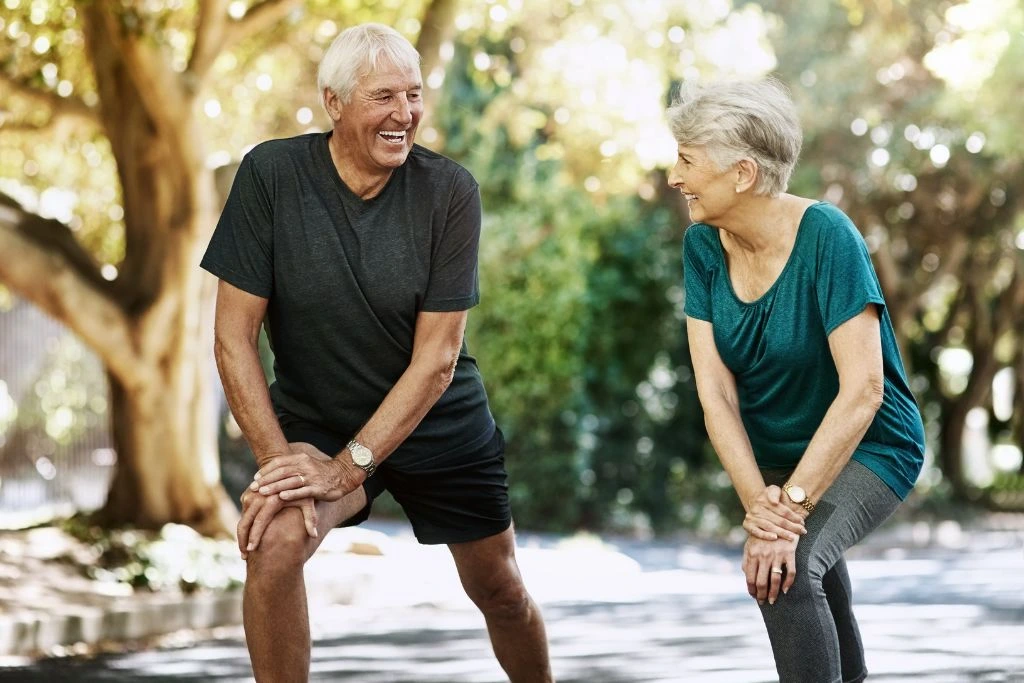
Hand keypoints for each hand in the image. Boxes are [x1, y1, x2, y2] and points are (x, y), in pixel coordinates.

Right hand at [237, 487, 316, 558]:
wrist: (290, 470)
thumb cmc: (302, 488)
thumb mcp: (308, 501)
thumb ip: (310, 518)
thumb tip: (314, 535)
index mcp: (271, 499)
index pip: (260, 522)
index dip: (254, 537)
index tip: (251, 551)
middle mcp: (258, 496)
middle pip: (245, 522)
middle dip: (243, 541)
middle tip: (245, 557)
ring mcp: (251, 494)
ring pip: (242, 518)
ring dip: (242, 535)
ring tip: (245, 551)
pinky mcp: (248, 494)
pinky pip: (243, 513)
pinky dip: (244, 526)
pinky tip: (247, 538)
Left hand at [250, 441, 364, 502]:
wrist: (344, 475)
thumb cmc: (322, 472)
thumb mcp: (307, 465)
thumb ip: (292, 468)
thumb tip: (274, 473)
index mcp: (301, 459)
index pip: (280, 462)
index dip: (266, 470)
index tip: (255, 477)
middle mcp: (305, 466)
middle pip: (282, 471)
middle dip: (266, 479)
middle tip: (254, 487)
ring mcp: (312, 477)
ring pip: (290, 481)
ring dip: (275, 486)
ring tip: (262, 492)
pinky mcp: (318, 488)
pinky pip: (303, 491)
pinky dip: (292, 494)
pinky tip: (282, 497)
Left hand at [742, 534, 797, 605]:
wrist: (778, 519)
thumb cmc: (763, 535)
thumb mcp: (750, 544)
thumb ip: (747, 559)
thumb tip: (745, 575)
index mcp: (752, 554)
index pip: (750, 577)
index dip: (751, 589)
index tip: (754, 596)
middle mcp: (764, 555)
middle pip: (762, 582)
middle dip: (762, 595)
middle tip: (763, 602)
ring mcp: (777, 555)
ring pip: (775, 580)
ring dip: (773, 593)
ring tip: (772, 600)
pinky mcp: (789, 553)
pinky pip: (790, 573)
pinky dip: (788, 584)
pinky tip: (785, 590)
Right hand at [743, 485, 806, 540]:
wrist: (753, 502)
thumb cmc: (768, 498)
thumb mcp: (773, 490)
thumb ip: (775, 493)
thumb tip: (775, 502)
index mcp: (764, 500)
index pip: (782, 510)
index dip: (794, 517)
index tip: (802, 522)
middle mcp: (756, 509)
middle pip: (778, 520)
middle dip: (792, 527)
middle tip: (802, 531)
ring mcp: (752, 518)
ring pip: (770, 527)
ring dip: (783, 533)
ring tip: (792, 537)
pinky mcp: (747, 525)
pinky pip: (757, 532)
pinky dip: (766, 536)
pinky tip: (775, 537)